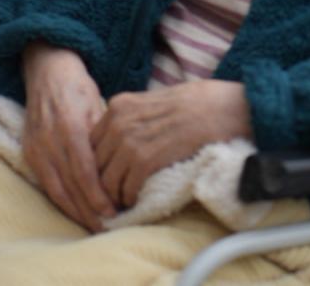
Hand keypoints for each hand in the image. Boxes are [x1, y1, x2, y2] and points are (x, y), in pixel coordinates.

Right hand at [21, 42, 116, 232]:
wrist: (46, 71)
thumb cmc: (78, 86)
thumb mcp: (97, 105)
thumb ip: (102, 137)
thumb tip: (117, 169)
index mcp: (69, 126)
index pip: (84, 171)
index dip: (97, 195)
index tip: (113, 212)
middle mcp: (49, 140)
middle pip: (70, 186)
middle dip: (89, 211)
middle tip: (108, 228)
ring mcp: (36, 148)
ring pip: (56, 190)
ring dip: (75, 211)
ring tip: (94, 226)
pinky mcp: (29, 153)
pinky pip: (46, 184)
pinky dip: (61, 201)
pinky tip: (75, 212)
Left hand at [91, 79, 251, 209]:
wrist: (218, 109)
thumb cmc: (190, 106)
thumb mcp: (150, 104)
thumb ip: (130, 120)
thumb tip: (113, 149)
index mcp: (118, 105)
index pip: (91, 143)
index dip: (97, 166)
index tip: (106, 180)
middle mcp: (119, 120)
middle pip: (95, 164)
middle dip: (102, 185)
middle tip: (111, 200)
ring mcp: (130, 139)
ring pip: (107, 180)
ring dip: (114, 197)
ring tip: (123, 205)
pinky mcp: (145, 157)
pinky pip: (126, 187)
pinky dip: (129, 199)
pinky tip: (137, 201)